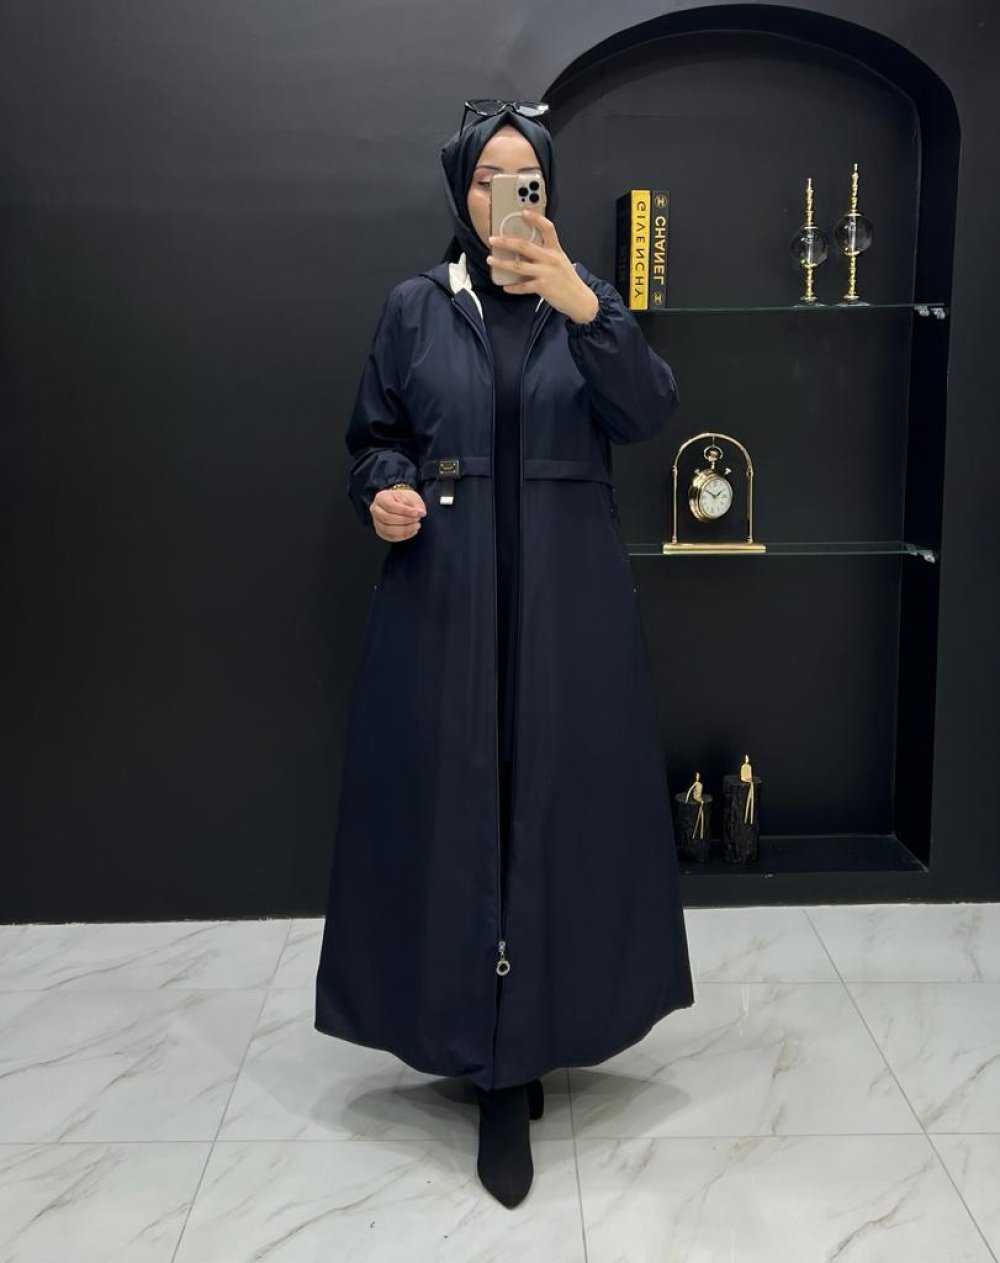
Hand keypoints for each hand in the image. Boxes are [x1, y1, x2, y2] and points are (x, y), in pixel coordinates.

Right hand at [370, 485, 426, 541]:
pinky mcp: (381, 532)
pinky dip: (403, 536)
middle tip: (418, 519)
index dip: (406, 511)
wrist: (400, 504)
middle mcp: (375, 510)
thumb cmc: (404, 499)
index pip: (391, 506)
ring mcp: (376, 522)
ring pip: (387, 530)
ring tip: (416, 526)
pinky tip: (413, 531)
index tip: (419, 513)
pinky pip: (391, 537)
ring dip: (404, 530)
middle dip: (405, 521)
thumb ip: (415, 504)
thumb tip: (421, 512)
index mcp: (381, 497)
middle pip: (387, 518)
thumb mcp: (411, 496)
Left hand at [486, 210, 600, 322]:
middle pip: (524, 246)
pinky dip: (513, 287)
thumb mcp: (560, 261)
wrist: (580, 299)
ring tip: (491, 260)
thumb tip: (524, 250)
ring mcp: (546, 273)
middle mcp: (550, 259)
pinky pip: (523, 286)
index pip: (547, 228)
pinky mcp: (543, 287)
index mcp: (555, 249)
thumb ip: (546, 253)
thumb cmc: (567, 279)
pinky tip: (505, 286)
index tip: (523, 212)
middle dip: (506, 241)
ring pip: (518, 266)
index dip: (535, 218)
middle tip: (493, 239)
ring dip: (502, 263)